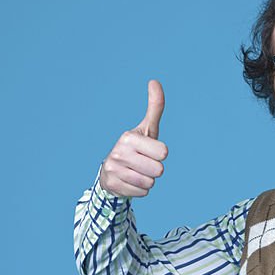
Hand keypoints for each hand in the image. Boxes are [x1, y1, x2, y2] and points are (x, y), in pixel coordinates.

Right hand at [99, 80, 167, 197]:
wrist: (111, 171)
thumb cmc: (136, 148)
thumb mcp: (147, 128)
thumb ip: (154, 107)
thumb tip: (154, 81)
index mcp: (128, 137)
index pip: (163, 153)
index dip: (160, 154)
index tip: (149, 151)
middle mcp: (118, 152)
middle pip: (158, 170)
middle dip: (154, 169)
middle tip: (143, 164)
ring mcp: (114, 170)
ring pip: (150, 183)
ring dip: (148, 180)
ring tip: (136, 172)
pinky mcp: (114, 185)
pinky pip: (142, 193)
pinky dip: (140, 190)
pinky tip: (130, 182)